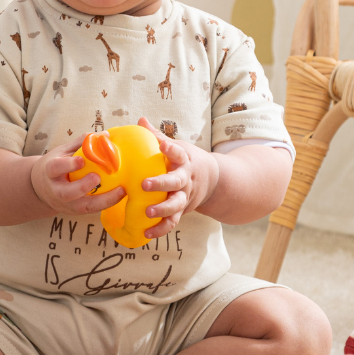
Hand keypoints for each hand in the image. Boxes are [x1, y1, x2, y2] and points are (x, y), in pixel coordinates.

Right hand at [29, 137, 125, 217]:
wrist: (41, 188)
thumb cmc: (56, 165)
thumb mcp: (63, 151)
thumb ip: (81, 143)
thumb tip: (105, 135)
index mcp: (50, 171)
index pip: (56, 168)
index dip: (68, 165)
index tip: (81, 161)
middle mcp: (56, 190)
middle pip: (67, 193)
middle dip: (83, 186)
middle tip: (97, 177)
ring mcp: (66, 204)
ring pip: (82, 207)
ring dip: (103, 201)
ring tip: (120, 191)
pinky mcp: (75, 211)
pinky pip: (92, 211)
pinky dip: (106, 204)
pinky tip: (119, 196)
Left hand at [136, 117, 219, 239]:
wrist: (212, 179)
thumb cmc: (185, 159)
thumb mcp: (176, 146)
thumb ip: (157, 136)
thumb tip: (140, 120)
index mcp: (184, 160)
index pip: (178, 152)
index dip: (170, 149)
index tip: (162, 145)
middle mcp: (186, 179)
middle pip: (175, 182)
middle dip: (161, 183)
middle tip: (145, 184)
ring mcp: (185, 196)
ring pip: (176, 205)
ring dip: (162, 210)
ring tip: (148, 213)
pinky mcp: (183, 210)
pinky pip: (172, 222)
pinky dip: (161, 229)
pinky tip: (147, 234)